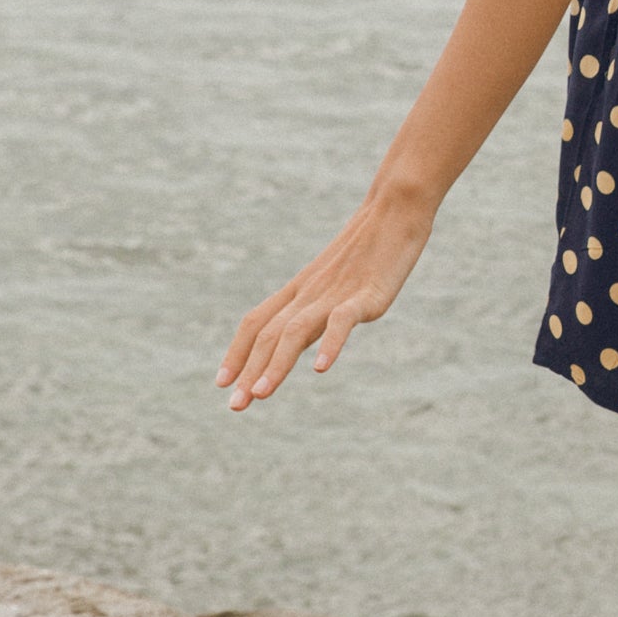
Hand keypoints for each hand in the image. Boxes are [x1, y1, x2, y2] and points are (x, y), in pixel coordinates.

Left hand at [216, 187, 434, 411]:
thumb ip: (318, 308)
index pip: (256, 321)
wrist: (394, 211)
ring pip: (296, 331)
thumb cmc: (368, 247)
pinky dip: (329, 344)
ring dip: (276, 364)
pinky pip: (341, 321)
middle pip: (269, 333)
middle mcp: (309, 293)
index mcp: (299, 289)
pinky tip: (320, 368)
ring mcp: (335, 294)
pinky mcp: (365, 295)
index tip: (223, 382)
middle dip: (250, 370)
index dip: (237, 352)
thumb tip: (304, 340)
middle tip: (235, 405)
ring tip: (261, 393)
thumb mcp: (335, 281)